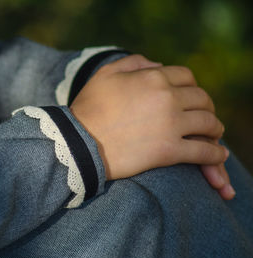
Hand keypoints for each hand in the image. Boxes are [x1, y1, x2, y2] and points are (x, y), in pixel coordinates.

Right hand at [70, 54, 234, 198]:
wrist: (78, 142)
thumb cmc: (88, 108)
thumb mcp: (105, 74)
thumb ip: (133, 62)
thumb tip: (157, 64)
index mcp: (153, 77)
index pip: (186, 77)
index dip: (192, 87)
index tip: (191, 97)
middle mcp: (167, 98)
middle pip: (202, 99)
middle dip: (206, 107)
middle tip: (205, 116)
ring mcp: (170, 125)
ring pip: (208, 123)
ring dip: (215, 129)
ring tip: (215, 135)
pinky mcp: (168, 151)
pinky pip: (202, 152)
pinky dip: (214, 155)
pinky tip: (218, 156)